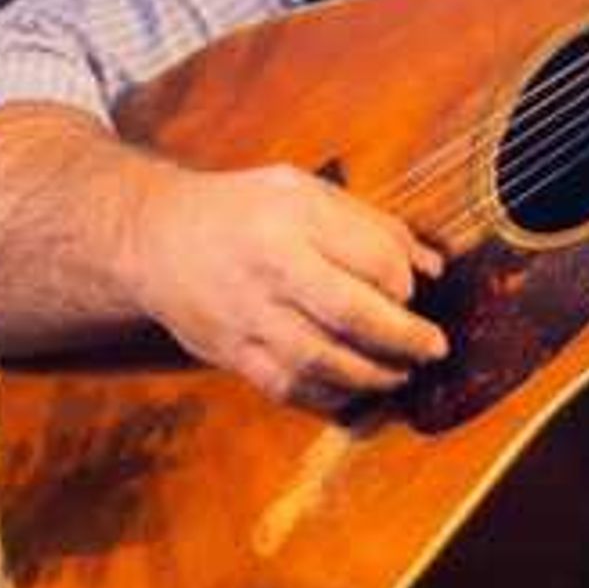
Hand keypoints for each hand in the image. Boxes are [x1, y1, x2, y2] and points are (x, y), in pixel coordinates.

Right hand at [127, 164, 445, 410]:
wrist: (155, 238)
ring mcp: (248, 315)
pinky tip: (353, 390)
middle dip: (405, 339)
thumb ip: (370, 224)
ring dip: (374, 376)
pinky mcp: (231, 353)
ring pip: (324, 362)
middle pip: (353, 316)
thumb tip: (432, 266)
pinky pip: (289, 387)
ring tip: (400, 373)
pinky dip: (329, 397)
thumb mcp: (304, 190)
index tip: (413, 292)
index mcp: (294, 218)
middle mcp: (270, 267)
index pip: (373, 260)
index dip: (405, 285)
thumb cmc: (242, 209)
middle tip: (434, 348)